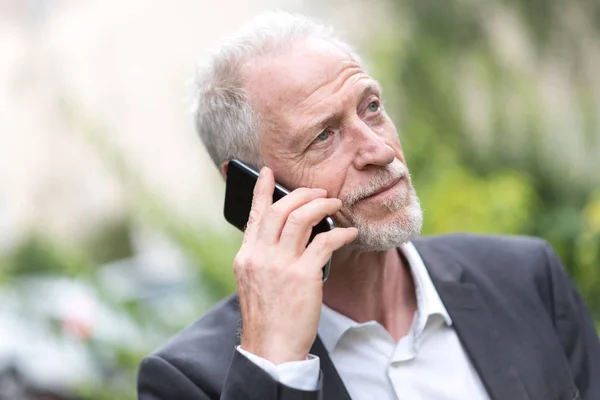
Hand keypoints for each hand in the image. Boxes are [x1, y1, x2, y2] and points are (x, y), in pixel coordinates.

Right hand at [234, 167, 357, 364]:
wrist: (271, 349)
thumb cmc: (267, 317)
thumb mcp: (255, 282)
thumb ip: (265, 257)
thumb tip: (287, 234)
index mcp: (247, 256)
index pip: (254, 215)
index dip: (261, 190)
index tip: (267, 172)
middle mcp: (260, 256)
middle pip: (280, 209)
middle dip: (302, 194)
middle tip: (319, 192)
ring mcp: (280, 265)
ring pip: (301, 218)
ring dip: (321, 206)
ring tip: (335, 204)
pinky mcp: (303, 276)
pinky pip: (325, 242)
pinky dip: (339, 233)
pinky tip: (349, 233)